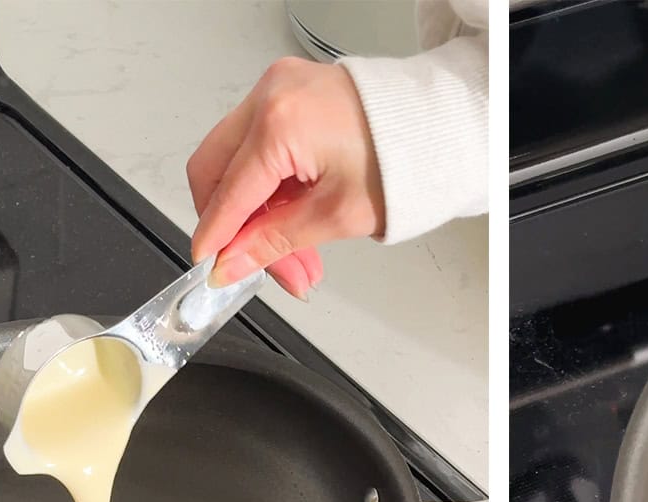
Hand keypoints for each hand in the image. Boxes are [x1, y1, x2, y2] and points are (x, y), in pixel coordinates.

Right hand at [186, 57, 385, 298]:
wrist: (437, 127)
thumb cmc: (402, 163)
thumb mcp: (336, 216)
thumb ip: (274, 242)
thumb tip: (230, 264)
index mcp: (280, 123)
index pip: (229, 192)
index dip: (216, 237)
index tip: (210, 267)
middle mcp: (270, 95)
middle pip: (215, 170)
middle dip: (234, 226)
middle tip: (256, 266)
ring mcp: (277, 88)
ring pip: (235, 161)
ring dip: (256, 213)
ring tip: (296, 257)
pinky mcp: (287, 93)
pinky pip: (256, 144)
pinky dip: (269, 186)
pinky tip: (292, 219)